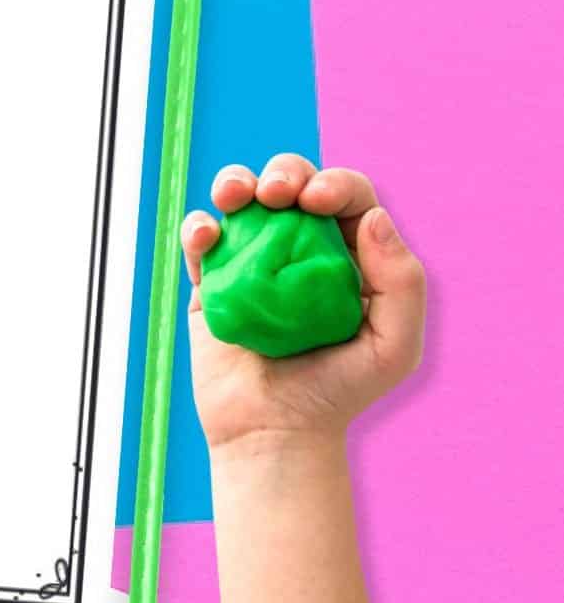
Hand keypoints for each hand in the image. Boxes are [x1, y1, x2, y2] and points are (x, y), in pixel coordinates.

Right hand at [182, 155, 426, 454]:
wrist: (274, 432)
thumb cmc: (339, 391)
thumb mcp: (394, 346)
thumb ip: (403, 283)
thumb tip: (375, 217)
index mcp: (348, 253)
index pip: (347, 197)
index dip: (334, 183)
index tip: (316, 201)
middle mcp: (300, 247)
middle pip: (291, 182)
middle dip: (283, 171)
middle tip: (276, 193)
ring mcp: (252, 259)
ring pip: (241, 196)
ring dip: (236, 181)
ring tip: (235, 196)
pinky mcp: (212, 280)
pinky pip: (201, 238)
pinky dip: (199, 226)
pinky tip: (206, 236)